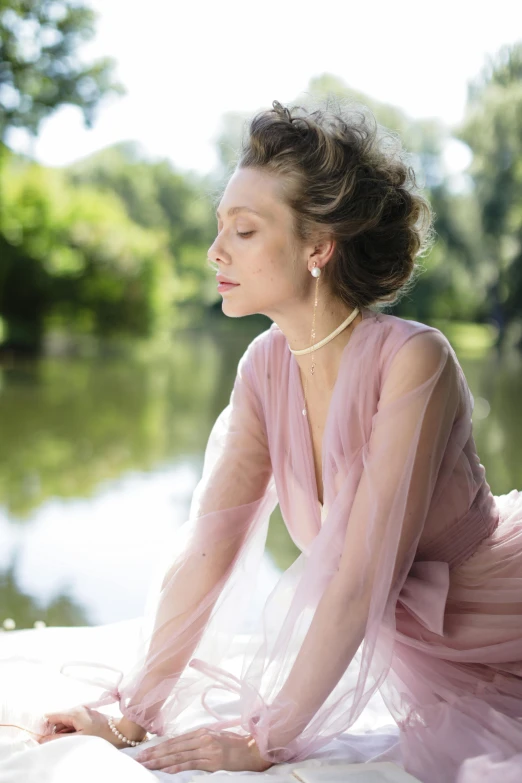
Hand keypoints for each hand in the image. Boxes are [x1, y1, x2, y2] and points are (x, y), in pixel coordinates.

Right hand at [38, 706, 130, 748]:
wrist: (121, 731)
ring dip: (64, 732)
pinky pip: (73, 723)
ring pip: (65, 722)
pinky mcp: (86, 716)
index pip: (52, 716)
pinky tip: (76, 738)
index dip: (45, 726)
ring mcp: (82, 711)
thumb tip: (42, 740)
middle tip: (61, 742)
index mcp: (74, 712)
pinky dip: (71, 730)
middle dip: (55, 731)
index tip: (41, 737)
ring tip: (71, 741)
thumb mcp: (78, 738)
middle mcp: (77, 709)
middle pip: (58, 720)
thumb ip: (59, 739)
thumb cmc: (101, 735)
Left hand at [136, 727, 271, 773]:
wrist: (253, 749)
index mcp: (202, 732)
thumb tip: (184, 745)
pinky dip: (176, 767)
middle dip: (155, 753)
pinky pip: (190, 763)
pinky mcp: (212, 760)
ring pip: (178, 755)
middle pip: (173, 747)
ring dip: (161, 760)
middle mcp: (202, 738)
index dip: (159, 746)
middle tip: (139, 759)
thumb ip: (201, 740)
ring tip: (147, 764)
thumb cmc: (236, 744)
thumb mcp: (216, 737)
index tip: (145, 751)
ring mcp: (206, 748)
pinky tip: (166, 769)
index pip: (175, 740)